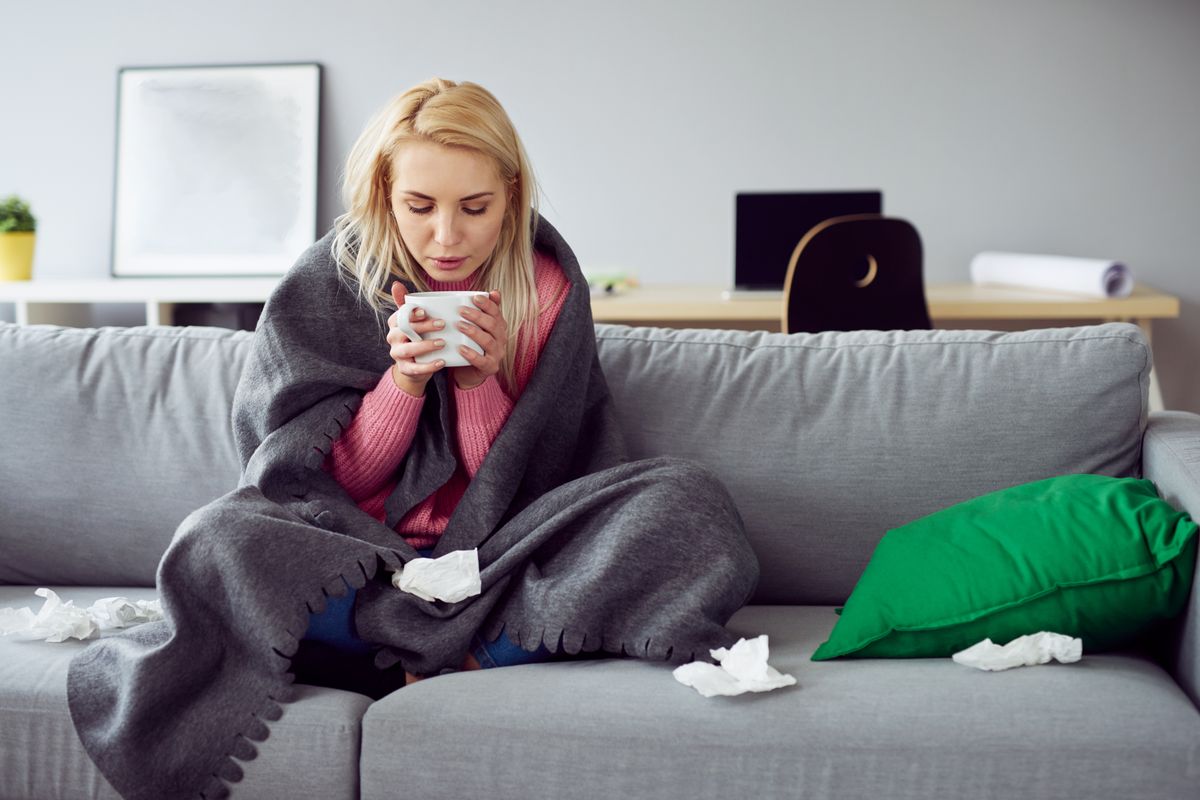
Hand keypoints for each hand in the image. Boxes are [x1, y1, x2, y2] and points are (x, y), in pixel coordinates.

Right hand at [387, 282, 446, 396]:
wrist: (415, 365)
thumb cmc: (418, 336)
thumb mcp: (414, 320)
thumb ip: (408, 303)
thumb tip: (396, 283)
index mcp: (395, 322)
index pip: (401, 315)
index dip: (411, 313)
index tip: (425, 312)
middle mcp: (393, 337)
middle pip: (405, 330)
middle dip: (423, 326)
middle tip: (443, 324)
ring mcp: (397, 354)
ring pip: (409, 349)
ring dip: (426, 345)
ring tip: (443, 343)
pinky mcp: (404, 369)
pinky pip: (415, 369)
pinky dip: (429, 366)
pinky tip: (442, 361)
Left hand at [451, 291, 507, 389]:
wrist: (470, 372)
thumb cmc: (472, 345)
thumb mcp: (479, 327)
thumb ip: (484, 311)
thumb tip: (494, 291)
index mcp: (499, 327)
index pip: (496, 313)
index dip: (487, 304)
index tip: (474, 297)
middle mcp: (501, 340)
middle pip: (492, 325)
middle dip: (477, 316)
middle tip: (461, 310)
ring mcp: (497, 354)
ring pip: (488, 341)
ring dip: (474, 332)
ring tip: (459, 325)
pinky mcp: (490, 367)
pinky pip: (482, 360)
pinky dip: (471, 354)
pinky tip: (460, 348)